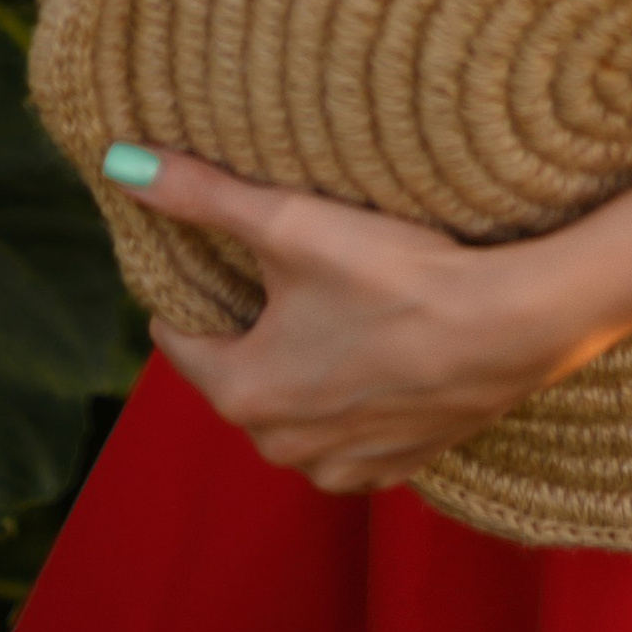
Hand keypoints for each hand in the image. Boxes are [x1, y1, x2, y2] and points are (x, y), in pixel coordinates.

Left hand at [104, 143, 602, 491]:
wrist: (511, 325)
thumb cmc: (397, 274)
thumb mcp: (291, 222)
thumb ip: (202, 195)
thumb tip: (121, 163)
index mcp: (242, 392)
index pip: (181, 340)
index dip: (197, 292)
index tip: (224, 257)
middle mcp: (281, 447)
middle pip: (239, 376)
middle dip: (253, 331)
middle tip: (289, 275)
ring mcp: (342, 466)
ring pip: (293, 411)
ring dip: (302, 370)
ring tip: (336, 311)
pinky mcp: (395, 468)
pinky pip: (347, 437)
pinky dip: (352, 402)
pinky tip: (378, 356)